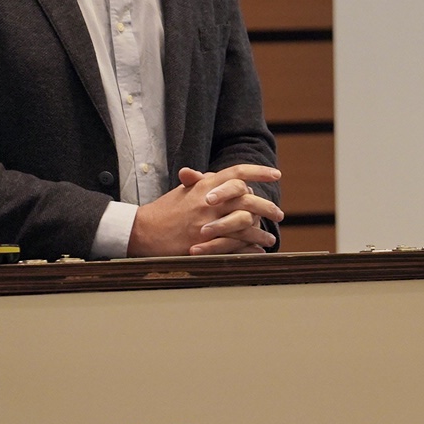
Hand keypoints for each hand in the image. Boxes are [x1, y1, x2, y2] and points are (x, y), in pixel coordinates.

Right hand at [127, 163, 282, 256]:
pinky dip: (249, 249)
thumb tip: (214, 174)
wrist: (144, 230)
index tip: (276, 174)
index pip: (237, 173)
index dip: (259, 172)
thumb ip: (201, 182)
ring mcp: (207, 223)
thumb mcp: (184, 191)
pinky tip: (258, 251)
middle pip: (248, 200)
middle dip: (267, 207)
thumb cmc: (165, 210)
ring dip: (261, 233)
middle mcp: (209, 201)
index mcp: (205, 185)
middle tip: (279, 214)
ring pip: (244, 225)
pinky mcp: (204, 243)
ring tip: (270, 238)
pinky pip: (234, 246)